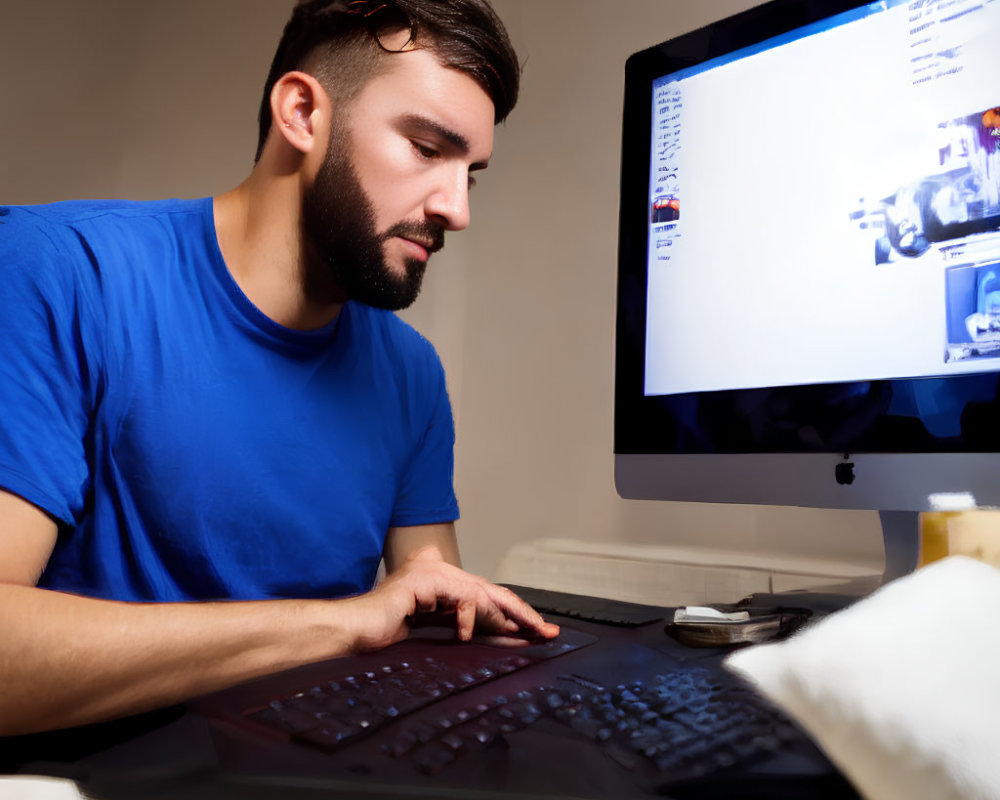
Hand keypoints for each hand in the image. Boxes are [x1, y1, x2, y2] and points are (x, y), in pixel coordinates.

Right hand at [344, 547, 559, 652]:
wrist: (351, 633)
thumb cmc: (384, 636)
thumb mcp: (435, 634)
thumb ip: (466, 629)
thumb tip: (506, 635)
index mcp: (440, 583)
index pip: (486, 597)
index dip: (514, 614)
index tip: (538, 632)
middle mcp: (438, 571)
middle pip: (491, 591)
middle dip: (522, 613)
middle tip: (547, 632)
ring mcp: (431, 572)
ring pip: (482, 592)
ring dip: (505, 616)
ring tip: (522, 634)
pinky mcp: (424, 581)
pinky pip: (460, 597)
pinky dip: (469, 617)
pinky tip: (467, 634)